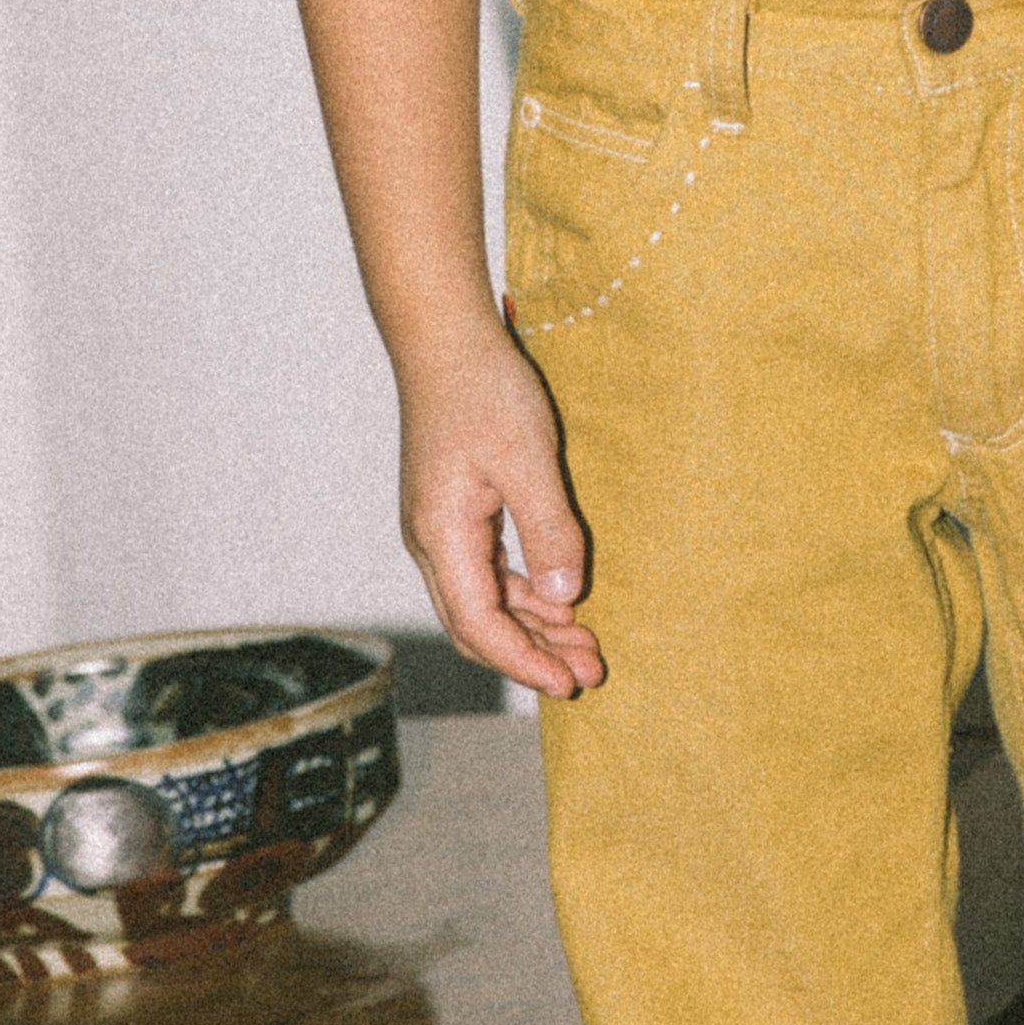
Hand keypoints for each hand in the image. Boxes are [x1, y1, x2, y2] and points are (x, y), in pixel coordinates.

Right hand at [399, 315, 605, 695]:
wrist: (444, 341)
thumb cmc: (483, 389)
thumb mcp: (527, 457)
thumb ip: (548, 528)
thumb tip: (566, 597)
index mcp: (443, 536)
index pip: (479, 626)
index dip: (524, 661)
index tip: (569, 683)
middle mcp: (433, 543)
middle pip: (477, 626)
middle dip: (532, 655)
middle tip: (590, 673)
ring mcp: (440, 529)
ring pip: (483, 603)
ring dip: (531, 629)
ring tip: (584, 646)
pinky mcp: (454, 514)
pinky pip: (486, 574)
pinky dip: (522, 597)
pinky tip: (559, 603)